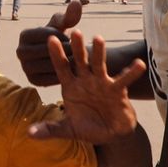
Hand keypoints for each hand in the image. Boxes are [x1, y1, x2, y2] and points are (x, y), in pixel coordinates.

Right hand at [16, 1, 81, 84]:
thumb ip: (70, 15)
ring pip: (47, 65)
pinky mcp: (32, 80)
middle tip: (77, 52)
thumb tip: (77, 4)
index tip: (72, 39)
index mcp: (24, 35)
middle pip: (46, 51)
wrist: (55, 56)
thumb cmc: (59, 36)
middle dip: (63, 51)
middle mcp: (20, 51)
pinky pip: (48, 79)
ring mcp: (24, 67)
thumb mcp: (63, 24)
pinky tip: (71, 71)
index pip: (47, 34)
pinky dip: (61, 75)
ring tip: (76, 61)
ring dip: (63, 63)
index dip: (63, 36)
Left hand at [28, 29, 145, 143]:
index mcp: (71, 87)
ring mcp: (102, 83)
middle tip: (74, 32)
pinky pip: (124, 80)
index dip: (56, 55)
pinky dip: (131, 72)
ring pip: (99, 65)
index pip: (61, 68)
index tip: (50, 39)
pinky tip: (138, 64)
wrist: (109, 134)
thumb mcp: (67, 129)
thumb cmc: (88, 127)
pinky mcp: (117, 91)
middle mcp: (85, 81)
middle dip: (77, 48)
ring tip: (98, 38)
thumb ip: (50, 129)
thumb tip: (29, 134)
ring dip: (99, 53)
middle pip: (80, 61)